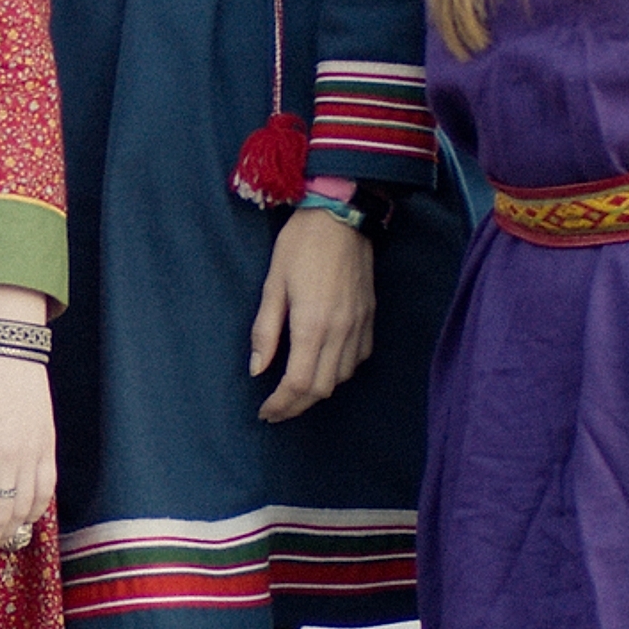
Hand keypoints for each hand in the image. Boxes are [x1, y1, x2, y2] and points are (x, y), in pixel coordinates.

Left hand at [248, 208, 375, 422]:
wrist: (342, 217)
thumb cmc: (301, 245)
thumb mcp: (273, 284)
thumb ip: (266, 330)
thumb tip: (257, 370)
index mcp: (313, 324)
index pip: (298, 383)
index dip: (281, 404)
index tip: (266, 411)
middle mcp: (341, 331)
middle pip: (321, 388)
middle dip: (297, 405)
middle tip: (276, 409)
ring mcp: (360, 326)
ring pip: (341, 377)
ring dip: (317, 391)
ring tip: (295, 392)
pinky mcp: (370, 318)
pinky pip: (358, 359)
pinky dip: (339, 372)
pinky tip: (323, 366)